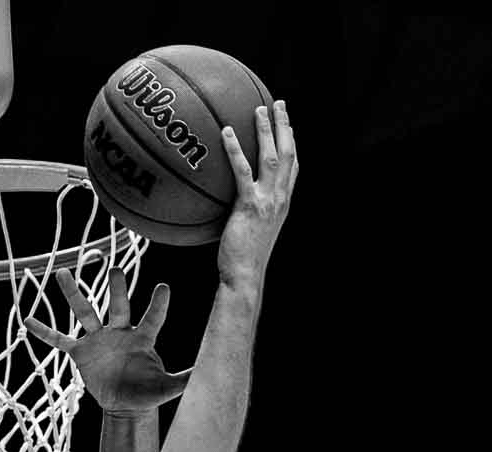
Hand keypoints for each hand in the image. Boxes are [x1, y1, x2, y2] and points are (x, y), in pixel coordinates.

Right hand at [25, 268, 190, 413]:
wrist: (125, 404)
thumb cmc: (148, 392)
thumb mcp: (168, 388)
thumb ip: (186, 379)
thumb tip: (209, 374)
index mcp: (143, 338)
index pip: (153, 317)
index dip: (158, 304)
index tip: (163, 287)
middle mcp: (120, 332)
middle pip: (117, 305)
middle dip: (116, 288)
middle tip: (113, 268)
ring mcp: (99, 340)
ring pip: (85, 312)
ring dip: (73, 294)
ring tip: (60, 272)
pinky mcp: (81, 353)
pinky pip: (59, 340)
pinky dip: (44, 332)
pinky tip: (28, 320)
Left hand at [218, 99, 297, 287]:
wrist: (245, 276)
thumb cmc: (243, 260)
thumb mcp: (251, 233)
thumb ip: (247, 214)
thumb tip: (230, 204)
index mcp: (282, 204)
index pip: (293, 169)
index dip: (293, 145)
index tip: (289, 127)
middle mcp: (280, 199)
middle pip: (288, 154)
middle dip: (285, 127)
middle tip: (278, 104)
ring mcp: (267, 202)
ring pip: (272, 158)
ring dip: (267, 131)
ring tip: (259, 109)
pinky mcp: (250, 206)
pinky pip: (243, 172)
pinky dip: (236, 150)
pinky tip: (227, 133)